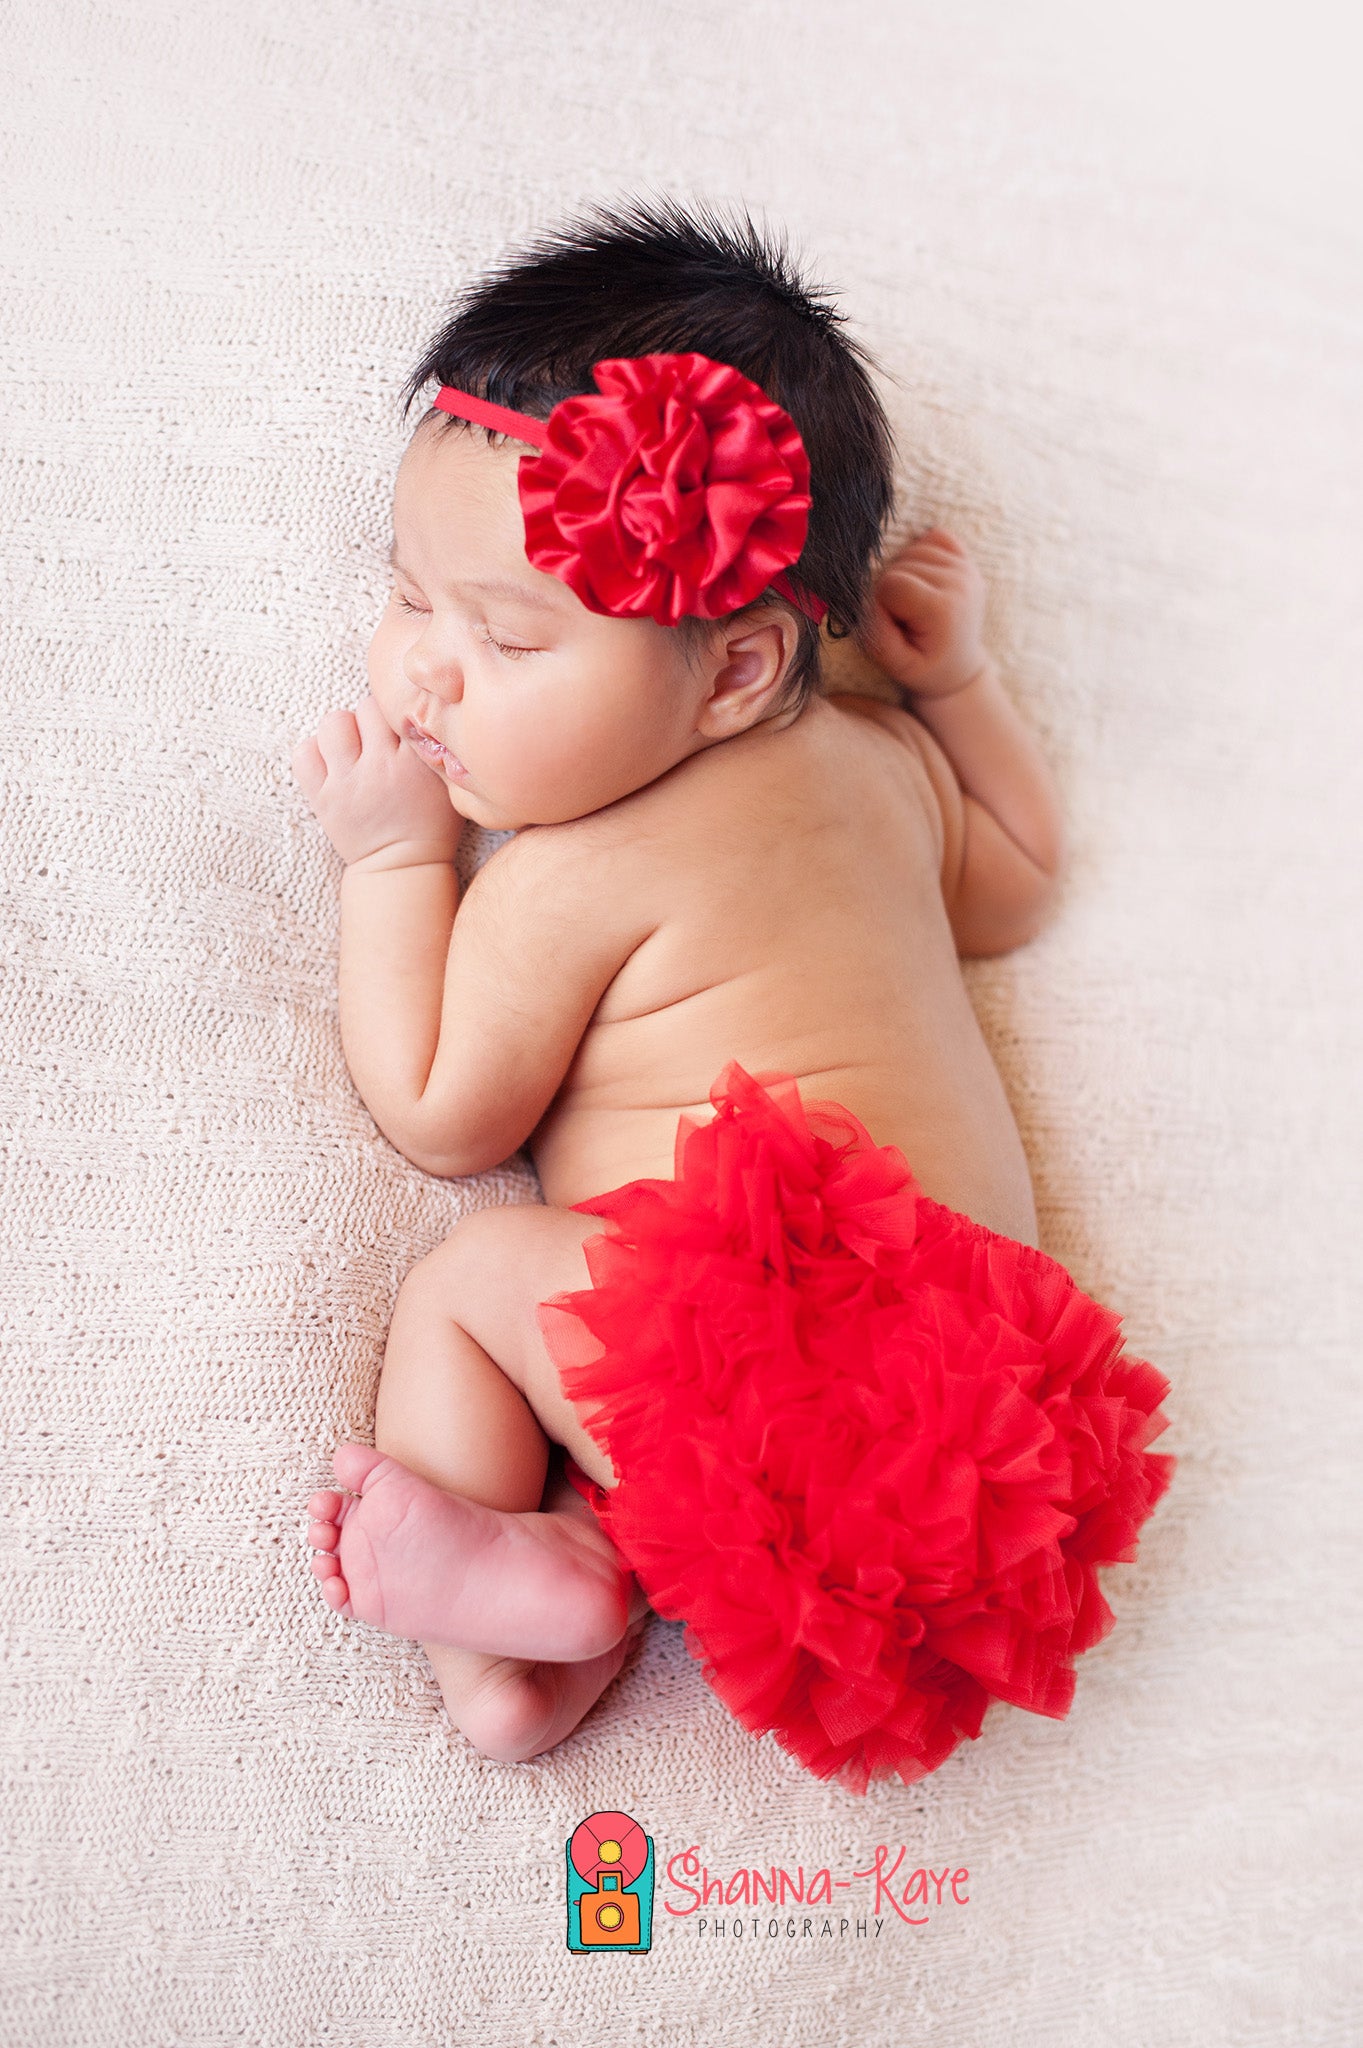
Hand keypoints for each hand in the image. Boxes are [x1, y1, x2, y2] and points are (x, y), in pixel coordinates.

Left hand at [290, 694, 464, 870]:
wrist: (401, 869)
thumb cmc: (431, 825)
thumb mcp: (449, 785)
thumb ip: (436, 749)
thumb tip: (420, 711)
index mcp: (413, 763)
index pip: (396, 708)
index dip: (396, 713)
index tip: (398, 728)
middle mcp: (377, 768)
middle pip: (364, 708)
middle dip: (370, 719)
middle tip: (376, 740)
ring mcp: (346, 783)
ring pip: (332, 723)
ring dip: (342, 731)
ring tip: (352, 750)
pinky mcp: (321, 798)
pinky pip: (304, 753)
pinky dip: (314, 752)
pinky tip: (331, 764)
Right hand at [861, 527, 990, 698]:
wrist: (958, 666)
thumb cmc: (925, 668)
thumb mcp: (897, 666)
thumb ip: (877, 636)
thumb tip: (866, 600)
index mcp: (943, 608)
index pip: (891, 583)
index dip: (881, 603)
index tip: (893, 624)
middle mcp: (959, 582)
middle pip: (900, 563)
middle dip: (891, 589)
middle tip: (905, 616)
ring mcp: (965, 568)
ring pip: (913, 549)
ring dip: (903, 572)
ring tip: (912, 601)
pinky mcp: (965, 560)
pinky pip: (933, 537)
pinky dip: (920, 553)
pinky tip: (922, 580)